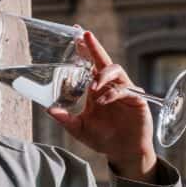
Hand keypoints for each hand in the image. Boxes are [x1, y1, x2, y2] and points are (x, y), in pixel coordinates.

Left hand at [48, 30, 156, 180]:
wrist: (123, 152)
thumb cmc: (103, 138)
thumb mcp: (79, 129)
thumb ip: (66, 119)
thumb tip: (49, 110)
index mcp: (96, 89)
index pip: (90, 64)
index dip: (84, 50)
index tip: (75, 35)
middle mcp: (110, 86)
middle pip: (103, 60)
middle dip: (95, 47)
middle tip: (86, 35)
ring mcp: (124, 91)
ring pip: (116, 71)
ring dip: (102, 75)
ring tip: (93, 87)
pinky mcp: (136, 100)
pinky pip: (125, 90)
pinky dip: (113, 93)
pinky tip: (102, 100)